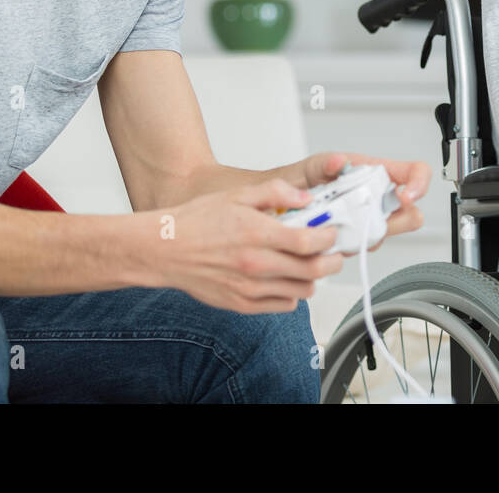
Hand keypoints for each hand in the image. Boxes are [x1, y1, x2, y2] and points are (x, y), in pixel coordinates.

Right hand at [162, 178, 343, 314]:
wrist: (164, 249)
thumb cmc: (197, 221)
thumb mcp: (238, 194)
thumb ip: (276, 192)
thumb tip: (305, 197)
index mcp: (257, 234)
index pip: (310, 242)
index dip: (329, 237)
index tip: (332, 232)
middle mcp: (256, 264)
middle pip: (313, 270)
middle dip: (332, 260)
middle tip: (333, 252)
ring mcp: (250, 288)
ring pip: (303, 291)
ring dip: (313, 277)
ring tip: (308, 264)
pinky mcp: (243, 304)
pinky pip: (284, 305)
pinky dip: (293, 293)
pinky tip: (286, 278)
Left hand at [294, 151, 429, 253]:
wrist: (280, 206)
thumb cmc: (301, 181)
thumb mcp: (311, 167)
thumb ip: (325, 163)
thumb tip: (339, 162)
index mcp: (375, 172)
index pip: (414, 172)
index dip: (419, 184)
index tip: (406, 196)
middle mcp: (376, 198)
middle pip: (410, 212)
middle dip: (399, 220)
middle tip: (374, 217)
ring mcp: (368, 220)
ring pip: (386, 233)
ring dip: (367, 233)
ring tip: (341, 224)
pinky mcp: (355, 239)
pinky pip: (363, 247)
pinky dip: (350, 245)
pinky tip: (332, 235)